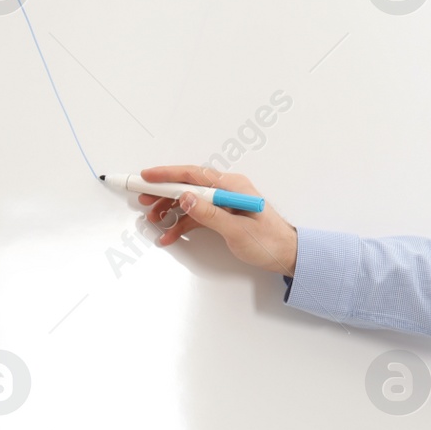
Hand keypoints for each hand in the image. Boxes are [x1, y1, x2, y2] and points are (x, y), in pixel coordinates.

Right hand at [136, 165, 298, 277]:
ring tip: (154, 220)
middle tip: (143, 201)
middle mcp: (227, 191)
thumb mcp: (236, 230)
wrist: (287, 255)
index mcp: (233, 186)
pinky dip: (182, 224)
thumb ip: (210, 214)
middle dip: (164, 193)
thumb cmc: (269, 241)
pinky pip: (197, 216)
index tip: (146, 176)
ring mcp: (225, 203)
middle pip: (189, 186)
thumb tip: (185, 198)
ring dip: (170, 210)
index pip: (194, 175)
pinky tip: (169, 235)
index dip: (168, 174)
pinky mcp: (223, 216)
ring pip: (190, 201)